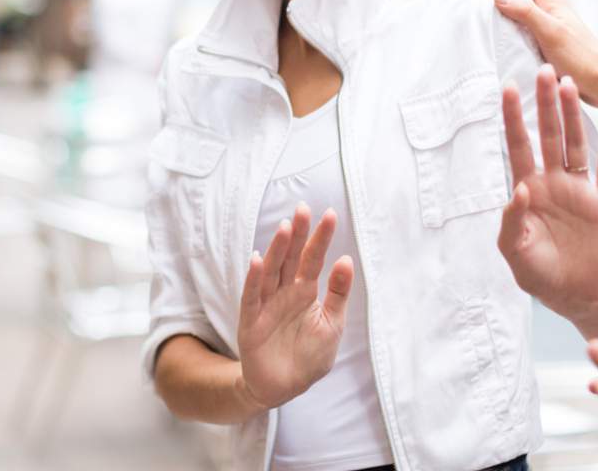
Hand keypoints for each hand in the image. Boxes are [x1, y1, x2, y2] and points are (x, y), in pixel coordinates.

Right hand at [236, 204, 353, 408]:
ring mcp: (267, 305)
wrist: (286, 387)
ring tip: (285, 228)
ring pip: (271, 271)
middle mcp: (285, 292)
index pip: (313, 259)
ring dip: (277, 250)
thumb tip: (346, 260)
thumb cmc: (310, 355)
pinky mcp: (251, 322)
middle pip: (291, 258)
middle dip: (297, 234)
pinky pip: (251, 296)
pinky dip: (254, 278)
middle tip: (303, 209)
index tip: (330, 215)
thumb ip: (338, 293)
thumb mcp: (332, 324)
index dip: (320, 238)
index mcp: (306, 291)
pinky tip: (258, 258)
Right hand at [474, 0, 597, 112]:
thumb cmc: (580, 58)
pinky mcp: (550, 42)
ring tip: (481, 8)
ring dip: (502, 4)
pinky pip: (524, 26)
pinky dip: (509, 24)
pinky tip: (499, 35)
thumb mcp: (550, 32)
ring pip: (522, 8)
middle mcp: (552, 10)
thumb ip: (526, 12)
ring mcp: (552, 25)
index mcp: (553, 2)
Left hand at [498, 64, 597, 319]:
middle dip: (545, 104)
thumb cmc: (538, 274)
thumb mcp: (515, 253)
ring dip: (572, 115)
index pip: (518, 146)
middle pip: (548, 135)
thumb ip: (512, 222)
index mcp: (529, 190)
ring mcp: (578, 189)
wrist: (574, 294)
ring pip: (575, 143)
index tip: (507, 88)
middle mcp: (552, 181)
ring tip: (570, 84)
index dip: (513, 118)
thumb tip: (519, 189)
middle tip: (544, 70)